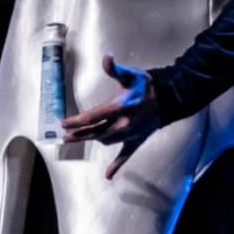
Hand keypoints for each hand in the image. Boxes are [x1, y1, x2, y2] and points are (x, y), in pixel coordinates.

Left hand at [61, 55, 161, 179]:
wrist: (170, 98)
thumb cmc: (146, 85)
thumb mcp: (130, 74)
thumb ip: (114, 68)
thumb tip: (106, 57)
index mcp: (119, 107)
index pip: (92, 116)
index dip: (76, 121)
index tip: (63, 123)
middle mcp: (123, 123)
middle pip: (95, 131)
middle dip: (79, 133)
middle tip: (65, 135)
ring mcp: (131, 134)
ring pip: (106, 140)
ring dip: (92, 139)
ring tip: (78, 138)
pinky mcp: (137, 140)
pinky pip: (126, 155)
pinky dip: (116, 165)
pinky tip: (108, 175)